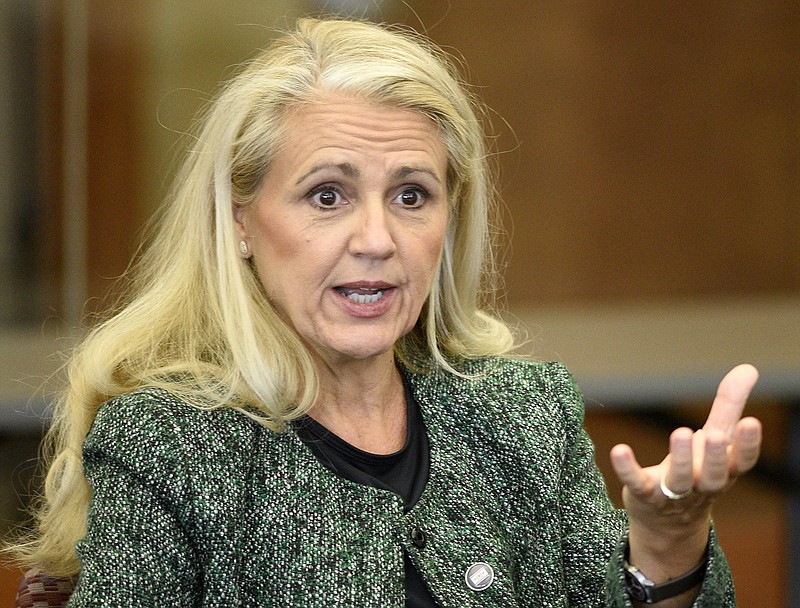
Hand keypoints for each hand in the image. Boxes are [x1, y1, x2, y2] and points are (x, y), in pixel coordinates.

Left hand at [609, 364, 761, 582]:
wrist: (668, 522)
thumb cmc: (697, 470)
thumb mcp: (715, 438)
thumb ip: (729, 405)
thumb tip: (750, 368)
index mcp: (724, 472)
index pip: (742, 461)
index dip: (748, 445)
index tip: (751, 422)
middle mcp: (702, 486)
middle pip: (713, 476)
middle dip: (715, 457)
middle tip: (714, 435)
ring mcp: (674, 494)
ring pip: (679, 481)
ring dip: (680, 459)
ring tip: (680, 433)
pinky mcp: (645, 495)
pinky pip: (636, 484)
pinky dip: (628, 469)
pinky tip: (619, 450)